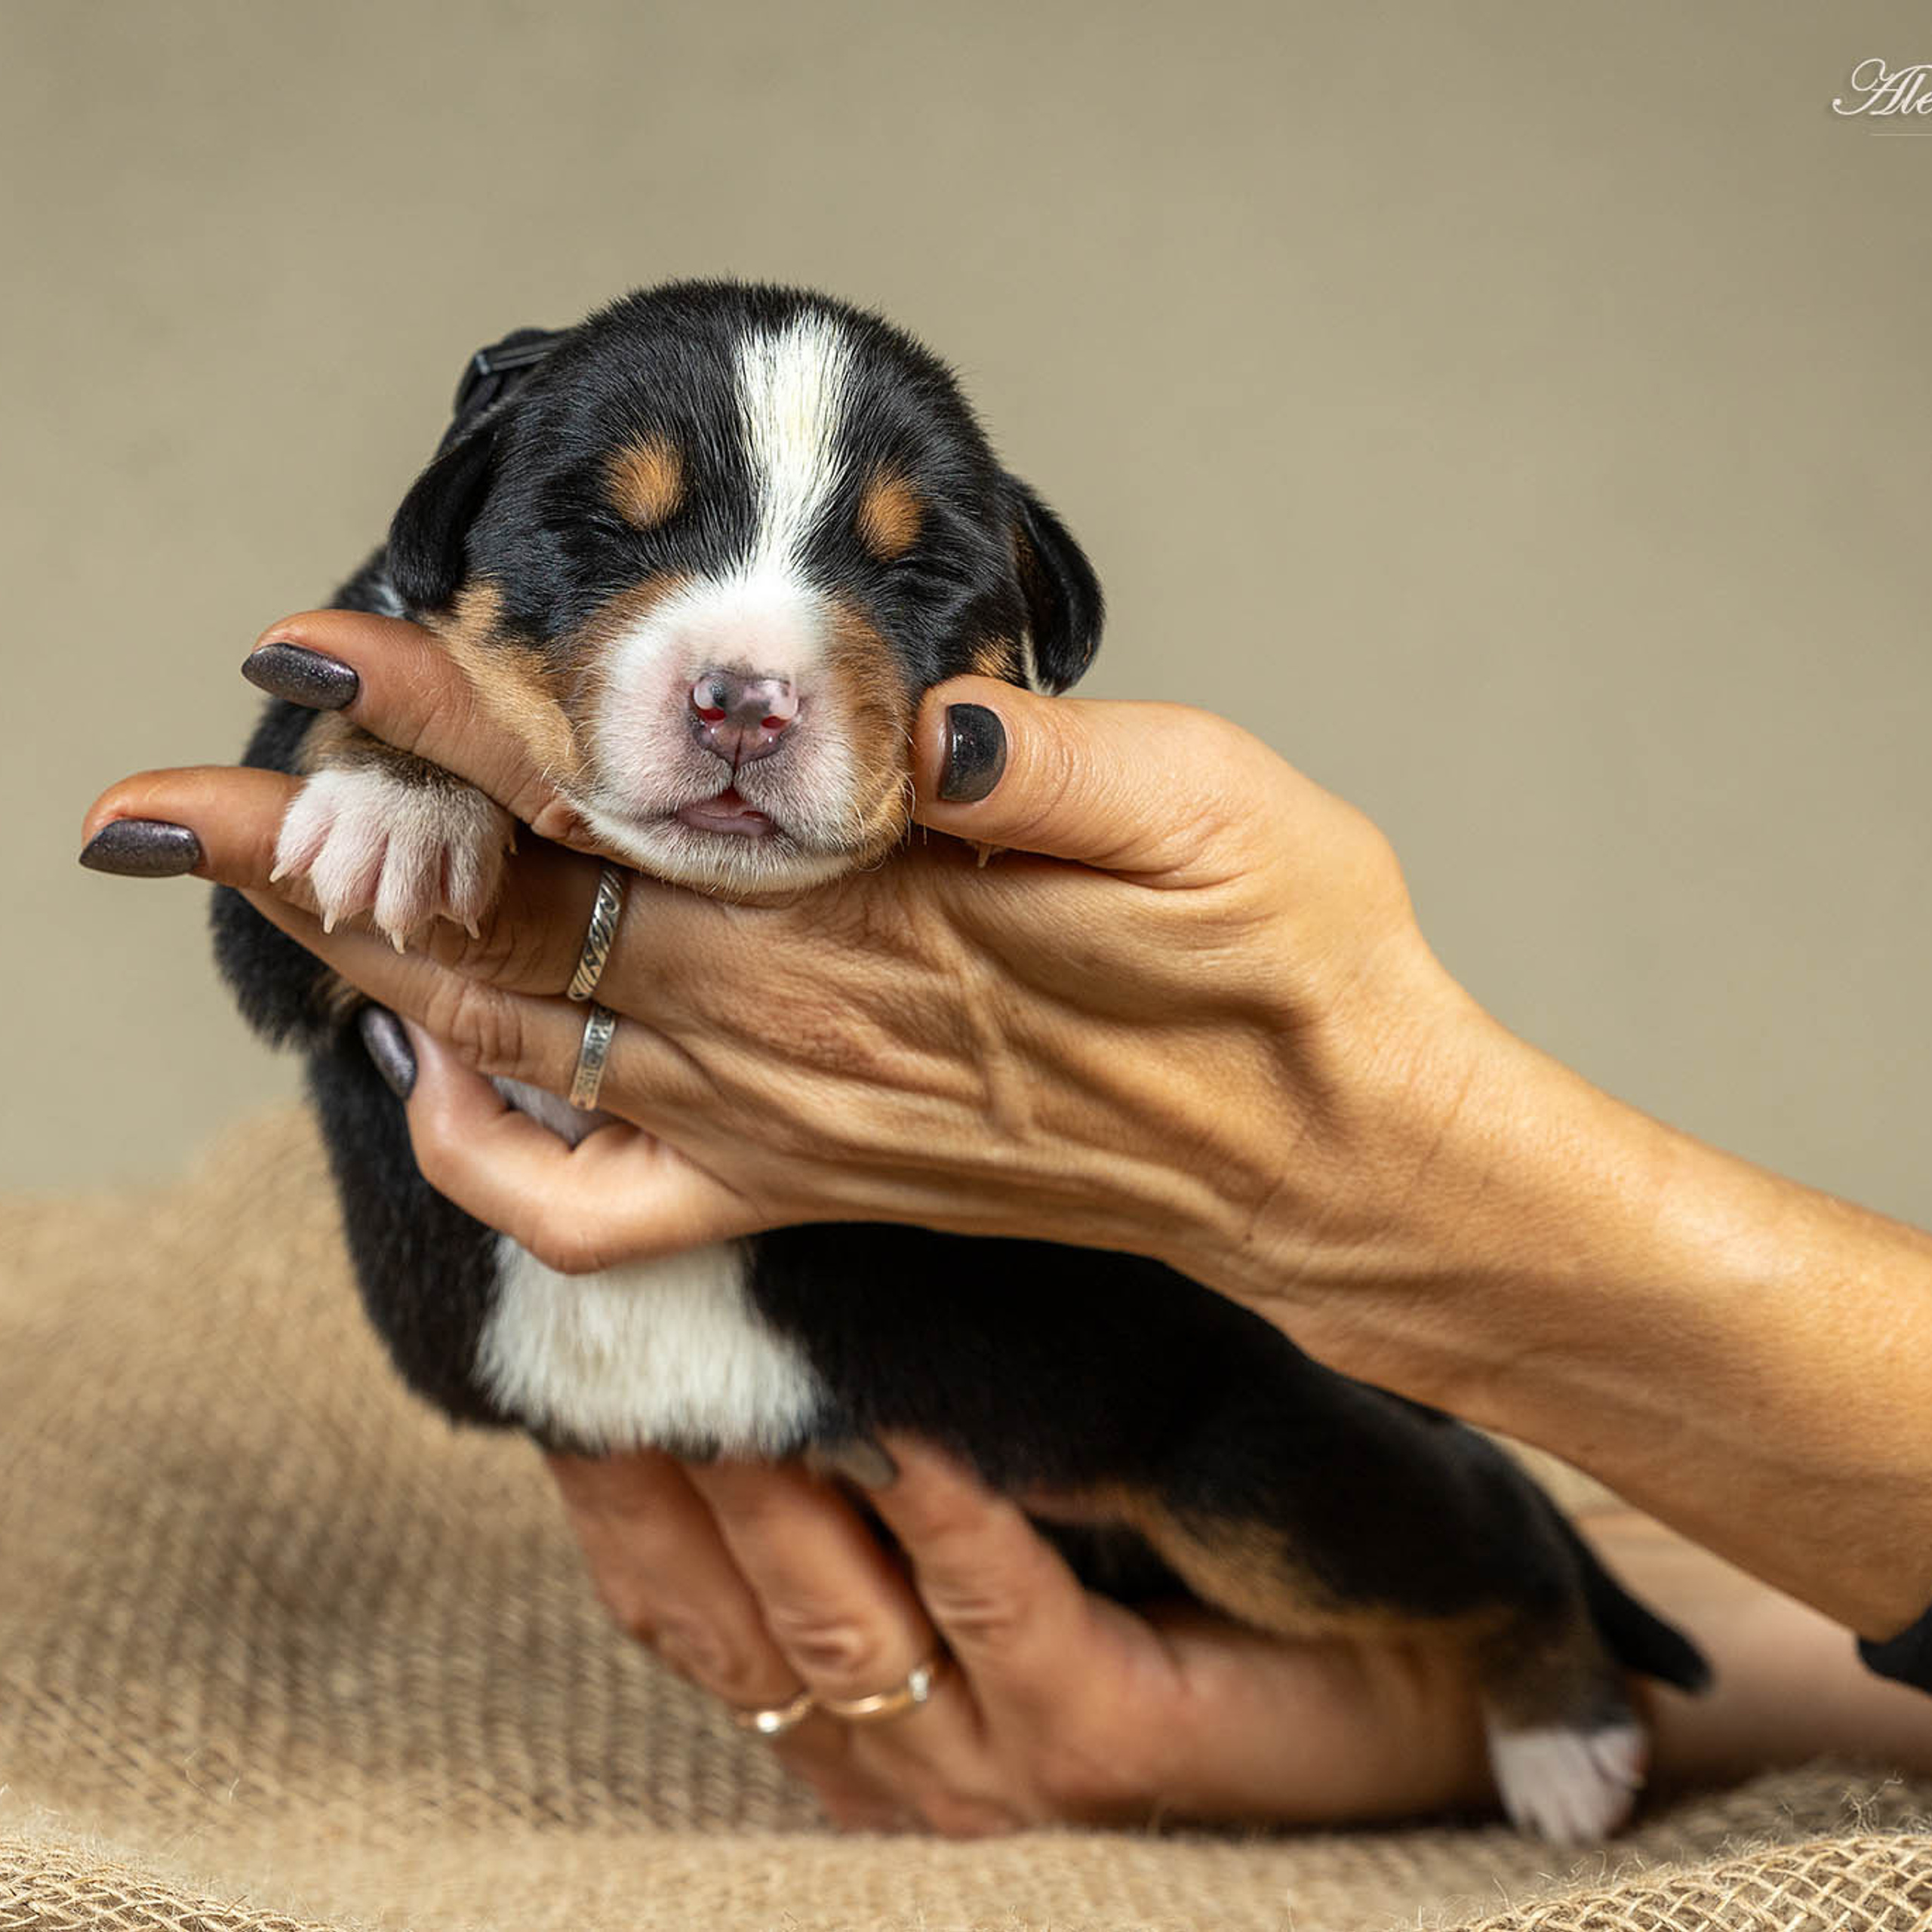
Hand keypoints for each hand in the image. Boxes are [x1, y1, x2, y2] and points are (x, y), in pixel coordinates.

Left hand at [84, 609, 1497, 1370]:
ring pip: (526, 1040)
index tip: (329, 651)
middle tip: (202, 789)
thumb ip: (1042, 759)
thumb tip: (904, 718)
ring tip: (270, 890)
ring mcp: (791, 1119)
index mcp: (882, 907)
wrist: (1328, 1157)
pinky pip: (602, 1205)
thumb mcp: (1213, 807)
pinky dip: (491, 1154)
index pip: (623, 792)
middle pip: (524, 916)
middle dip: (352, 841)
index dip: (462, 715)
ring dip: (384, 959)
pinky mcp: (812, 1182)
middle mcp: (801, 1022)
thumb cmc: (1287, 962)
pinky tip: (442, 1078)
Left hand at [552, 1440, 1931, 1834]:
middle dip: (734, 1451)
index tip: (853, 1352)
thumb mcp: (1299, 1576)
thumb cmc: (1346, 1648)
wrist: (1367, 1762)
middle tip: (669, 1301)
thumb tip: (1024, 1366)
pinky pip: (726, 1673)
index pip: (988, 1595)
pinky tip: (610, 1455)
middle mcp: (979, 1784)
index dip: (918, 1477)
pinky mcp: (854, 1785)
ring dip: (660, 1500)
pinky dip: (654, 1559)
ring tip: (597, 1360)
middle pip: (822, 1608)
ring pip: (742, 1643)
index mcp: (1102, 1736)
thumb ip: (1172, 1491)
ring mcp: (900, 1793)